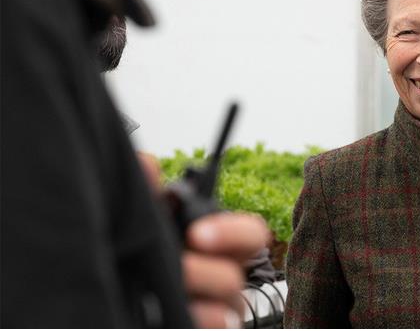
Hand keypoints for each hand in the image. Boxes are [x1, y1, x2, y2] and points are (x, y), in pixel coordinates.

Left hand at [136, 152, 271, 326]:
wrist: (108, 306)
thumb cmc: (132, 261)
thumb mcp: (139, 226)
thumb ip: (144, 198)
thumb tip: (147, 165)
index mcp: (214, 246)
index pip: (250, 235)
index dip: (235, 232)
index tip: (198, 234)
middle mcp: (221, 277)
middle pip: (238, 273)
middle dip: (208, 270)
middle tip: (179, 266)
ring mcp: (216, 309)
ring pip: (231, 307)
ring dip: (200, 298)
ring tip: (166, 292)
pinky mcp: (199, 326)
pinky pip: (220, 325)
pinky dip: (201, 320)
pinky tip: (172, 314)